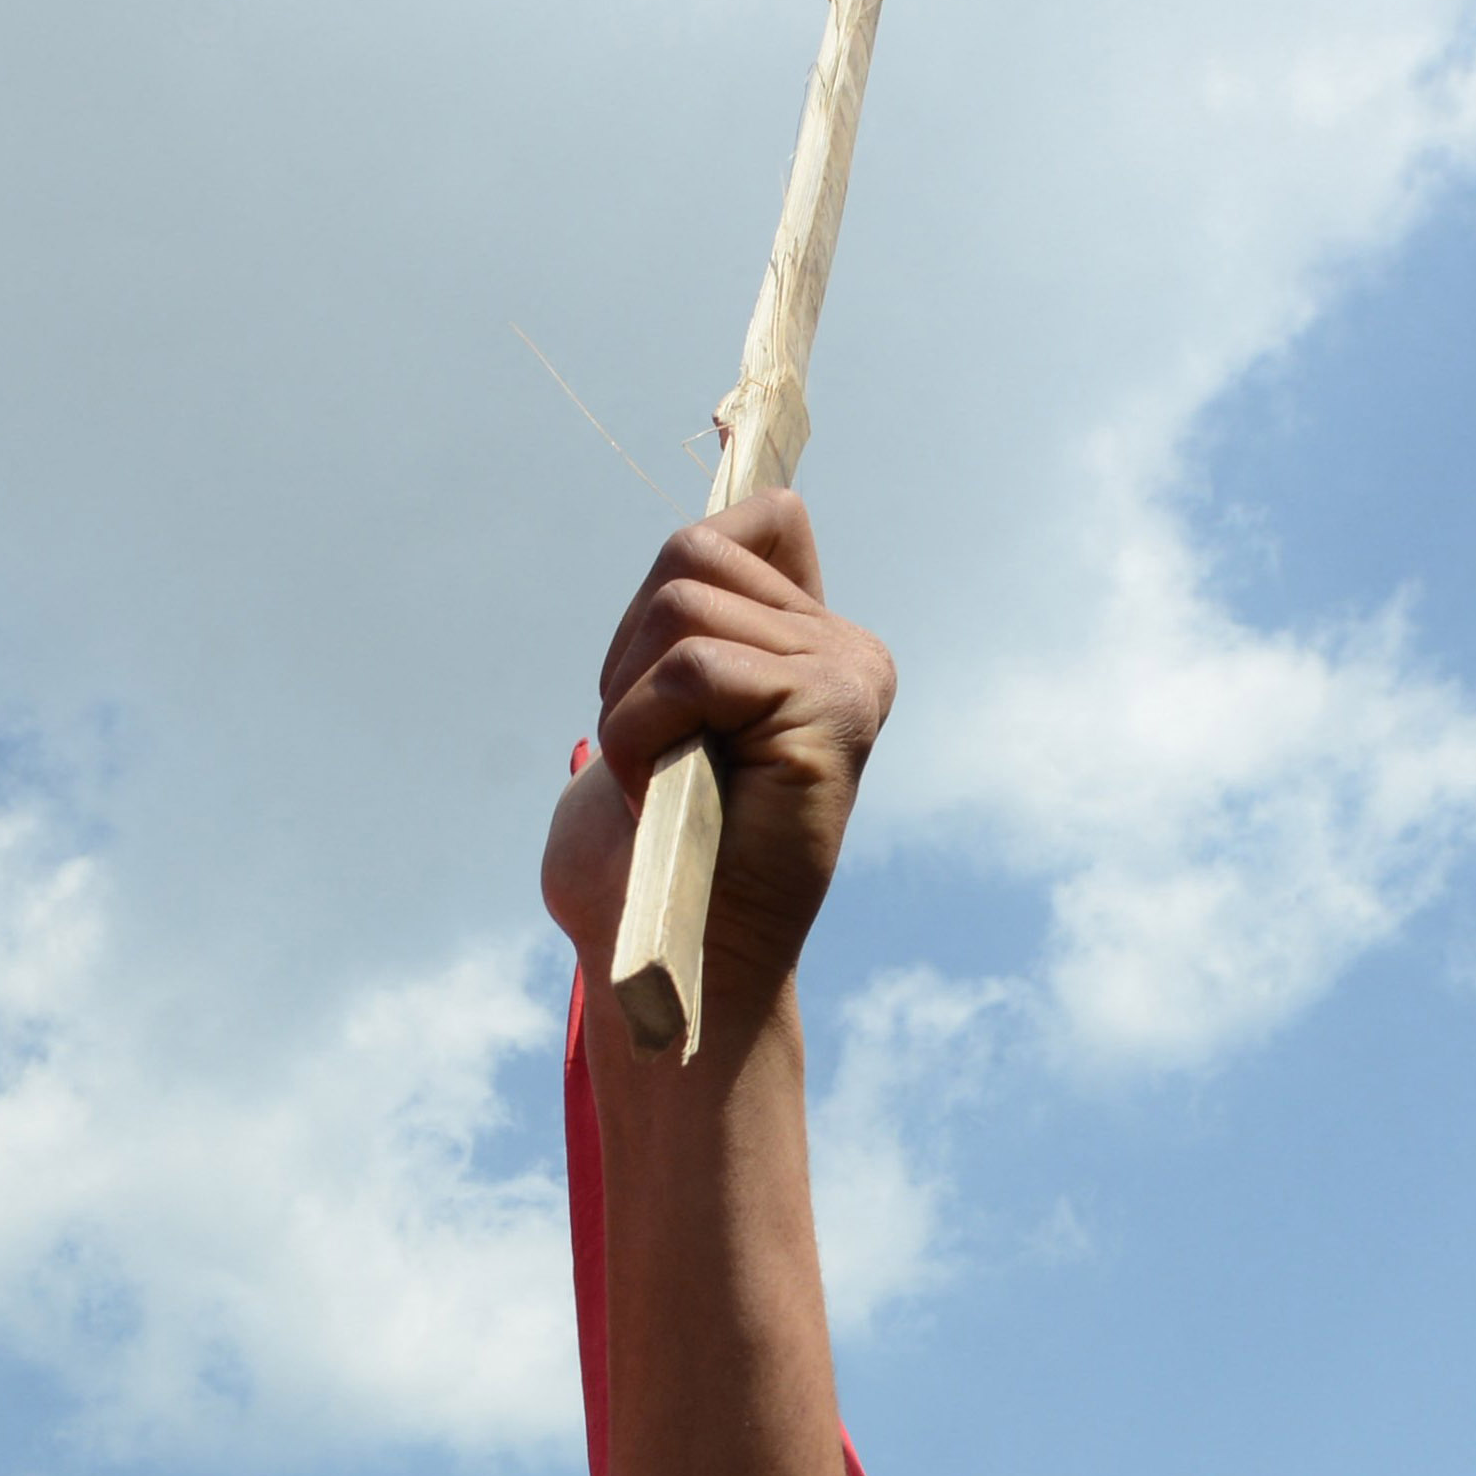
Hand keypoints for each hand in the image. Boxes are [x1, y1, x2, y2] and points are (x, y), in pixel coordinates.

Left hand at [539, 494, 893, 1031]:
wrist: (669, 959)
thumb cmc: (644, 859)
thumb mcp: (655, 713)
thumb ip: (685, 626)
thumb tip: (692, 542)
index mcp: (814, 643)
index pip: (759, 516)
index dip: (674, 579)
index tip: (654, 684)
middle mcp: (847, 650)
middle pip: (692, 551)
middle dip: (627, 653)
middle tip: (644, 750)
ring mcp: (847, 676)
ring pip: (679, 603)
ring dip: (628, 702)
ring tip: (657, 779)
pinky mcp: (828, 710)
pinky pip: (691, 666)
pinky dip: (641, 729)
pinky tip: (661, 792)